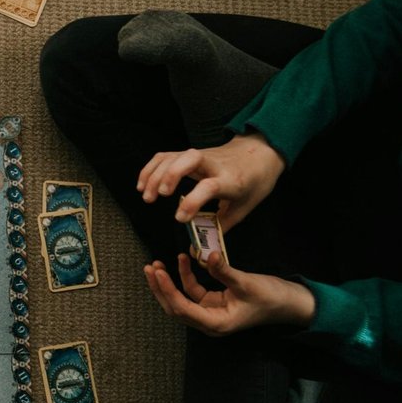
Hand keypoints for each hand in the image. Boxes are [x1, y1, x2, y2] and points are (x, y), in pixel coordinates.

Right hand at [136, 133, 284, 228]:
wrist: (259, 154)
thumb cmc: (253, 183)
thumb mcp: (244, 208)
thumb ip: (220, 227)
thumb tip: (199, 249)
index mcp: (232, 181)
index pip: (210, 186)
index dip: (193, 202)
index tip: (180, 219)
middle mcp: (214, 165)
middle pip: (190, 159)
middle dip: (170, 175)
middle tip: (159, 197)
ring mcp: (199, 156)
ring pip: (173, 156)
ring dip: (155, 175)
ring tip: (147, 197)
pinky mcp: (187, 153)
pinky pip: (164, 157)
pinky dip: (150, 169)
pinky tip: (143, 185)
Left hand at [145, 252, 314, 334]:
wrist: (290, 303)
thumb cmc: (272, 297)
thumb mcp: (247, 283)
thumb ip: (224, 271)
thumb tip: (207, 255)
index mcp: (217, 323)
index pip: (183, 309)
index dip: (169, 291)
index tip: (158, 273)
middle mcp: (210, 321)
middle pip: (176, 307)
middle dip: (161, 289)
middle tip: (149, 268)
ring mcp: (211, 312)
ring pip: (181, 299)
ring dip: (169, 282)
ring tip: (156, 264)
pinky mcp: (214, 303)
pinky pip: (193, 291)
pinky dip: (185, 277)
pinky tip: (182, 260)